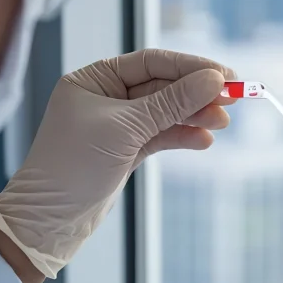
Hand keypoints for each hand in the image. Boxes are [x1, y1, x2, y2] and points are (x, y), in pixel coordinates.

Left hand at [0, 49, 234, 282]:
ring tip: (222, 123)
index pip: (151, 62)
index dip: (191, 66)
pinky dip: (182, 137)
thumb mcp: (125, 129)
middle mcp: (104, 97)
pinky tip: (204, 140)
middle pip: (162, 86)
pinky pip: (160, 136)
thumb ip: (171, 102)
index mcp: (94, 79)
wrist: (49, 220)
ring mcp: (116, 125)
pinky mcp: (125, 151)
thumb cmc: (73, 166)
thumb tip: (213, 79)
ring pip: (164, 113)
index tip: (225, 75)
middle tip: (233, 99)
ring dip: (194, 115)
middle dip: (196, 93)